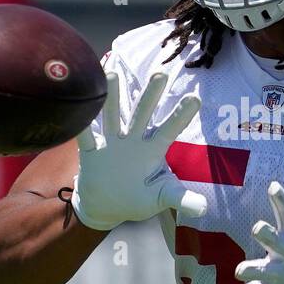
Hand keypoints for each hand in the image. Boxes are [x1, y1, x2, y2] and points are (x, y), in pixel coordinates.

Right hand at [72, 70, 206, 230]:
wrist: (105, 207)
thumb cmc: (137, 198)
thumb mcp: (161, 198)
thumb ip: (180, 199)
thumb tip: (204, 209)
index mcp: (153, 151)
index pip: (169, 130)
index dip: (181, 116)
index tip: (196, 98)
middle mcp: (133, 141)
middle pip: (142, 114)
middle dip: (150, 95)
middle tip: (161, 74)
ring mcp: (111, 144)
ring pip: (112, 117)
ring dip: (112, 98)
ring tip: (113, 74)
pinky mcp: (91, 153)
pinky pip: (85, 137)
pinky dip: (81, 125)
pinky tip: (79, 106)